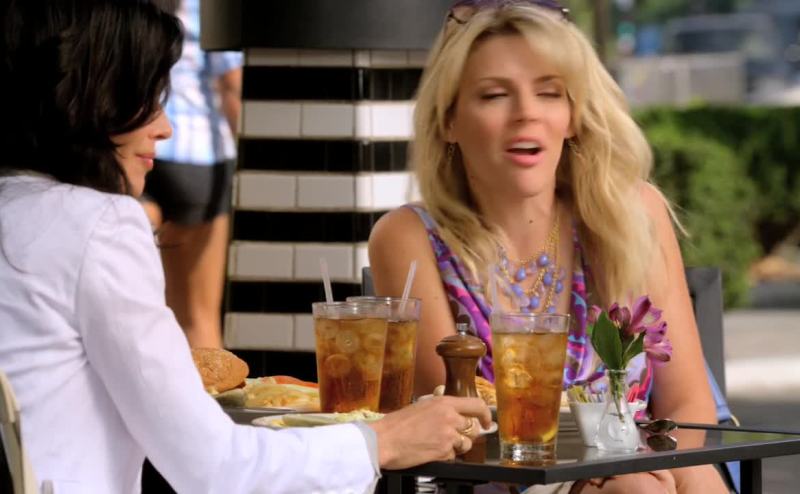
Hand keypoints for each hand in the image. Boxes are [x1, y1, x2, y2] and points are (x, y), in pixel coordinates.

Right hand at [367, 396, 490, 468]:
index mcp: (444, 403)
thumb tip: (454, 413)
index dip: (485, 415)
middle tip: (452, 437)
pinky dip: (445, 456)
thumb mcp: (421, 406)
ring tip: (438, 444)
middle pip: (472, 428)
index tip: (486, 421)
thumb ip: (441, 408)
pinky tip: (431, 451)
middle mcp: (449, 417)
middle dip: (465, 435)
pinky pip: (453, 456)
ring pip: (465, 444)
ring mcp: (448, 436)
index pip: (476, 405)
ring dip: (456, 447)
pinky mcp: (444, 452)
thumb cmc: (396, 424)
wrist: (384, 440)